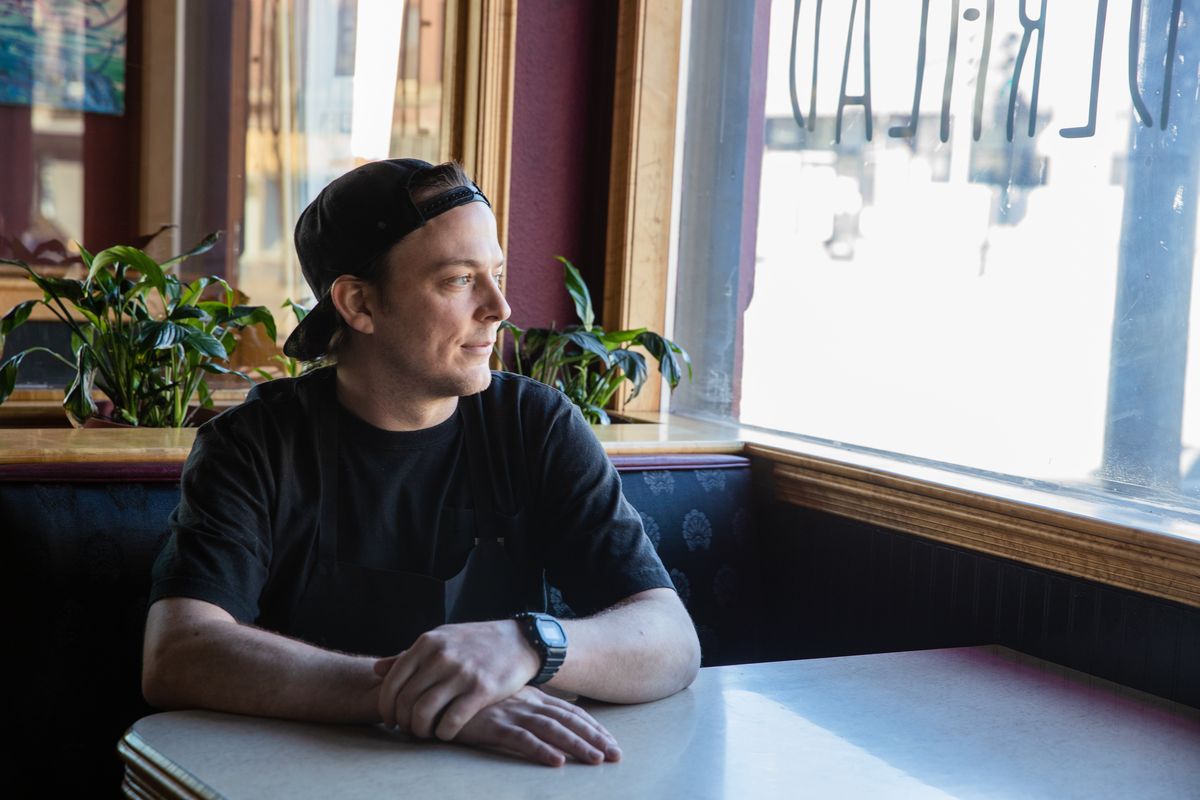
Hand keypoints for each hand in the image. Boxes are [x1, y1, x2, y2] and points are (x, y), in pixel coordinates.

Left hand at [374, 620, 540, 739]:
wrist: (519, 640)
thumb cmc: (474, 642)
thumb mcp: (440, 640)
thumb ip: (408, 656)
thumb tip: (377, 670)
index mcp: (427, 643)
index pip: (392, 682)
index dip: (386, 707)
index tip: (391, 719)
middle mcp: (441, 657)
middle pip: (406, 701)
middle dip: (403, 722)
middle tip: (408, 729)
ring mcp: (461, 673)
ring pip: (424, 713)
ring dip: (420, 730)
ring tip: (425, 732)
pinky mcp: (481, 690)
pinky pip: (451, 721)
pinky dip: (443, 733)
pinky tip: (446, 732)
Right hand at [454, 686, 620, 766]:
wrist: (442, 687)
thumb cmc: (475, 697)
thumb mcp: (506, 699)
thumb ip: (527, 707)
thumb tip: (550, 718)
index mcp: (533, 696)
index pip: (571, 712)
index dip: (593, 727)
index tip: (611, 742)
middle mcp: (528, 703)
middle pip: (568, 721)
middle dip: (594, 738)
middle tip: (616, 755)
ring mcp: (512, 713)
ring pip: (552, 730)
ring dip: (576, 745)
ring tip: (596, 760)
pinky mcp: (493, 725)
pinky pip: (521, 739)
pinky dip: (541, 750)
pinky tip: (556, 761)